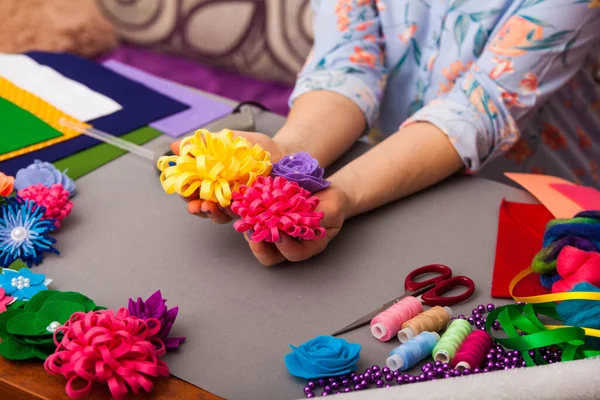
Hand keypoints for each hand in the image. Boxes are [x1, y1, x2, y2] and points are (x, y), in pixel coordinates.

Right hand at [171, 131, 286, 223]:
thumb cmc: (256, 148)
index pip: (193, 192)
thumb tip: (174, 145)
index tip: (182, 191)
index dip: (186, 194)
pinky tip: (232, 208)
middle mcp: (224, 196)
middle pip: (204, 208)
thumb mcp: (229, 140)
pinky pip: (243, 216)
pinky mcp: (255, 209)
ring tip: (209, 207)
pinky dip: (236, 214)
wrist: (285, 153)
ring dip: (213, 214)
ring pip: (222, 216)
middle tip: (194, 205)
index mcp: (213, 181)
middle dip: (197, 208)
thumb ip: (204, 144)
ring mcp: (239, 204)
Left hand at [244, 184, 350, 265]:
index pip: (294, 255)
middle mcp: (290, 244)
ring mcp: (278, 234)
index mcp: (307, 246)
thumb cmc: (333, 206)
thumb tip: (299, 221)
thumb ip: (319, 218)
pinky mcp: (270, 222)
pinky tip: (248, 206)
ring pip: (259, 242)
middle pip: (270, 256)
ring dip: (251, 231)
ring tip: (247, 217)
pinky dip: (250, 217)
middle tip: (253, 229)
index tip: (279, 233)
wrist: (326, 193)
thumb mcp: (332, 211)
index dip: (285, 247)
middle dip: (259, 245)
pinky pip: (257, 225)